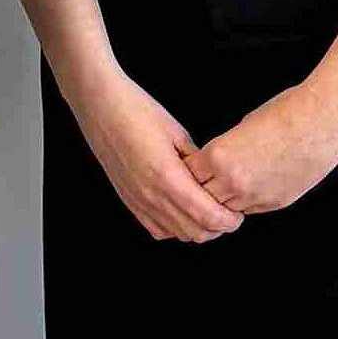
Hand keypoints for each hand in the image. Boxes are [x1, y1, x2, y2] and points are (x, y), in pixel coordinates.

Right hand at [61, 67, 241, 242]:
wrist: (99, 104)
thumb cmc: (136, 110)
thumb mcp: (177, 131)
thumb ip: (196, 161)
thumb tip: (211, 178)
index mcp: (168, 176)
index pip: (207, 215)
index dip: (227, 221)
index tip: (238, 214)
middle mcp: (151, 194)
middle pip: (194, 232)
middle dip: (217, 229)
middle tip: (228, 215)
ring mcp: (137, 200)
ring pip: (176, 234)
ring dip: (196, 229)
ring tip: (207, 214)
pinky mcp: (127, 199)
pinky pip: (156, 228)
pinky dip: (173, 228)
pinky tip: (180, 213)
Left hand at [186, 78, 337, 218]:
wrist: (321, 123)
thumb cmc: (285, 114)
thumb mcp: (242, 126)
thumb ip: (224, 151)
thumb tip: (216, 163)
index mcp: (219, 156)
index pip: (187, 175)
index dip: (187, 172)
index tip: (188, 169)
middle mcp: (233, 181)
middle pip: (201, 198)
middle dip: (199, 191)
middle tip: (200, 185)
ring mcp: (254, 196)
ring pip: (224, 210)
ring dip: (221, 202)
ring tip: (222, 189)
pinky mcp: (274, 203)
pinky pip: (248, 209)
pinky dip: (243, 203)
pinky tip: (248, 188)